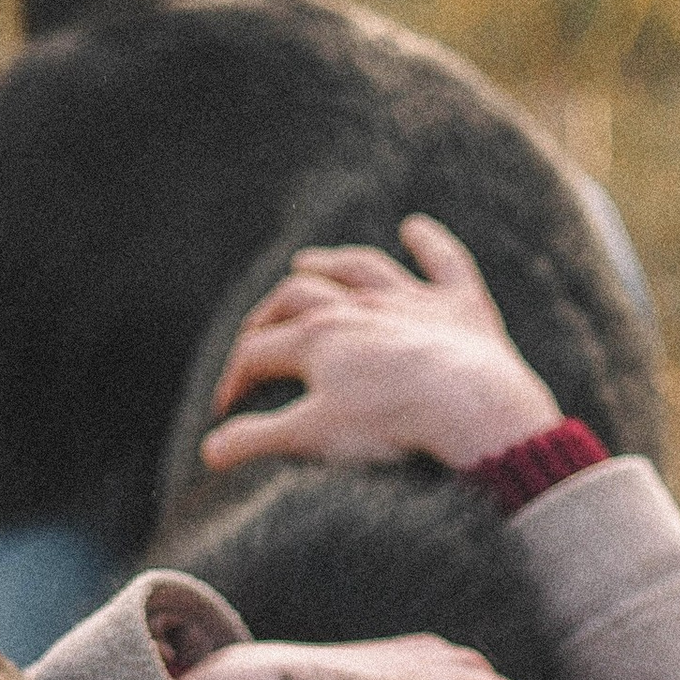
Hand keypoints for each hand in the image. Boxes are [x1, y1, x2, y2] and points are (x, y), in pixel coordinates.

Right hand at [200, 216, 564, 476]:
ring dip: (330, 264)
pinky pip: (444, 262)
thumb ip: (259, 439)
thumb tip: (209, 452)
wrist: (470, 406)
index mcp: (317, 338)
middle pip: (298, 296)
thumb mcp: (314, 436)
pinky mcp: (460, 307)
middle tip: (257, 331)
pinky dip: (430, 244)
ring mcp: (411, 301)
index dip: (237, 379)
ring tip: (307, 262)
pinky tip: (416, 227)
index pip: (260, 352)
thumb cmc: (389, 423)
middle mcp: (358, 307)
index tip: (227, 405)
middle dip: (270, 313)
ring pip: (360, 269)